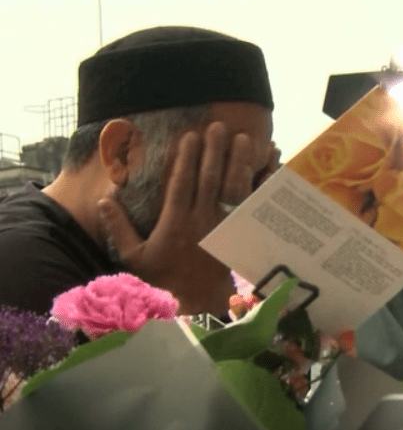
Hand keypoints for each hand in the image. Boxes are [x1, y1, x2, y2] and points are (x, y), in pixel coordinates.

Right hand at [99, 123, 272, 315]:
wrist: (196, 301)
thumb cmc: (163, 277)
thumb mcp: (134, 256)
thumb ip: (119, 227)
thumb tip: (103, 199)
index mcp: (177, 223)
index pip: (182, 184)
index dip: (187, 158)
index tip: (190, 136)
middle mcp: (203, 222)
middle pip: (211, 181)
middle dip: (215, 152)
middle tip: (219, 127)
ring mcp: (225, 228)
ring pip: (236, 191)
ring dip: (241, 163)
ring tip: (245, 138)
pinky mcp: (241, 234)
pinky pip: (255, 207)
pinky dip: (264, 187)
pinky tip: (271, 168)